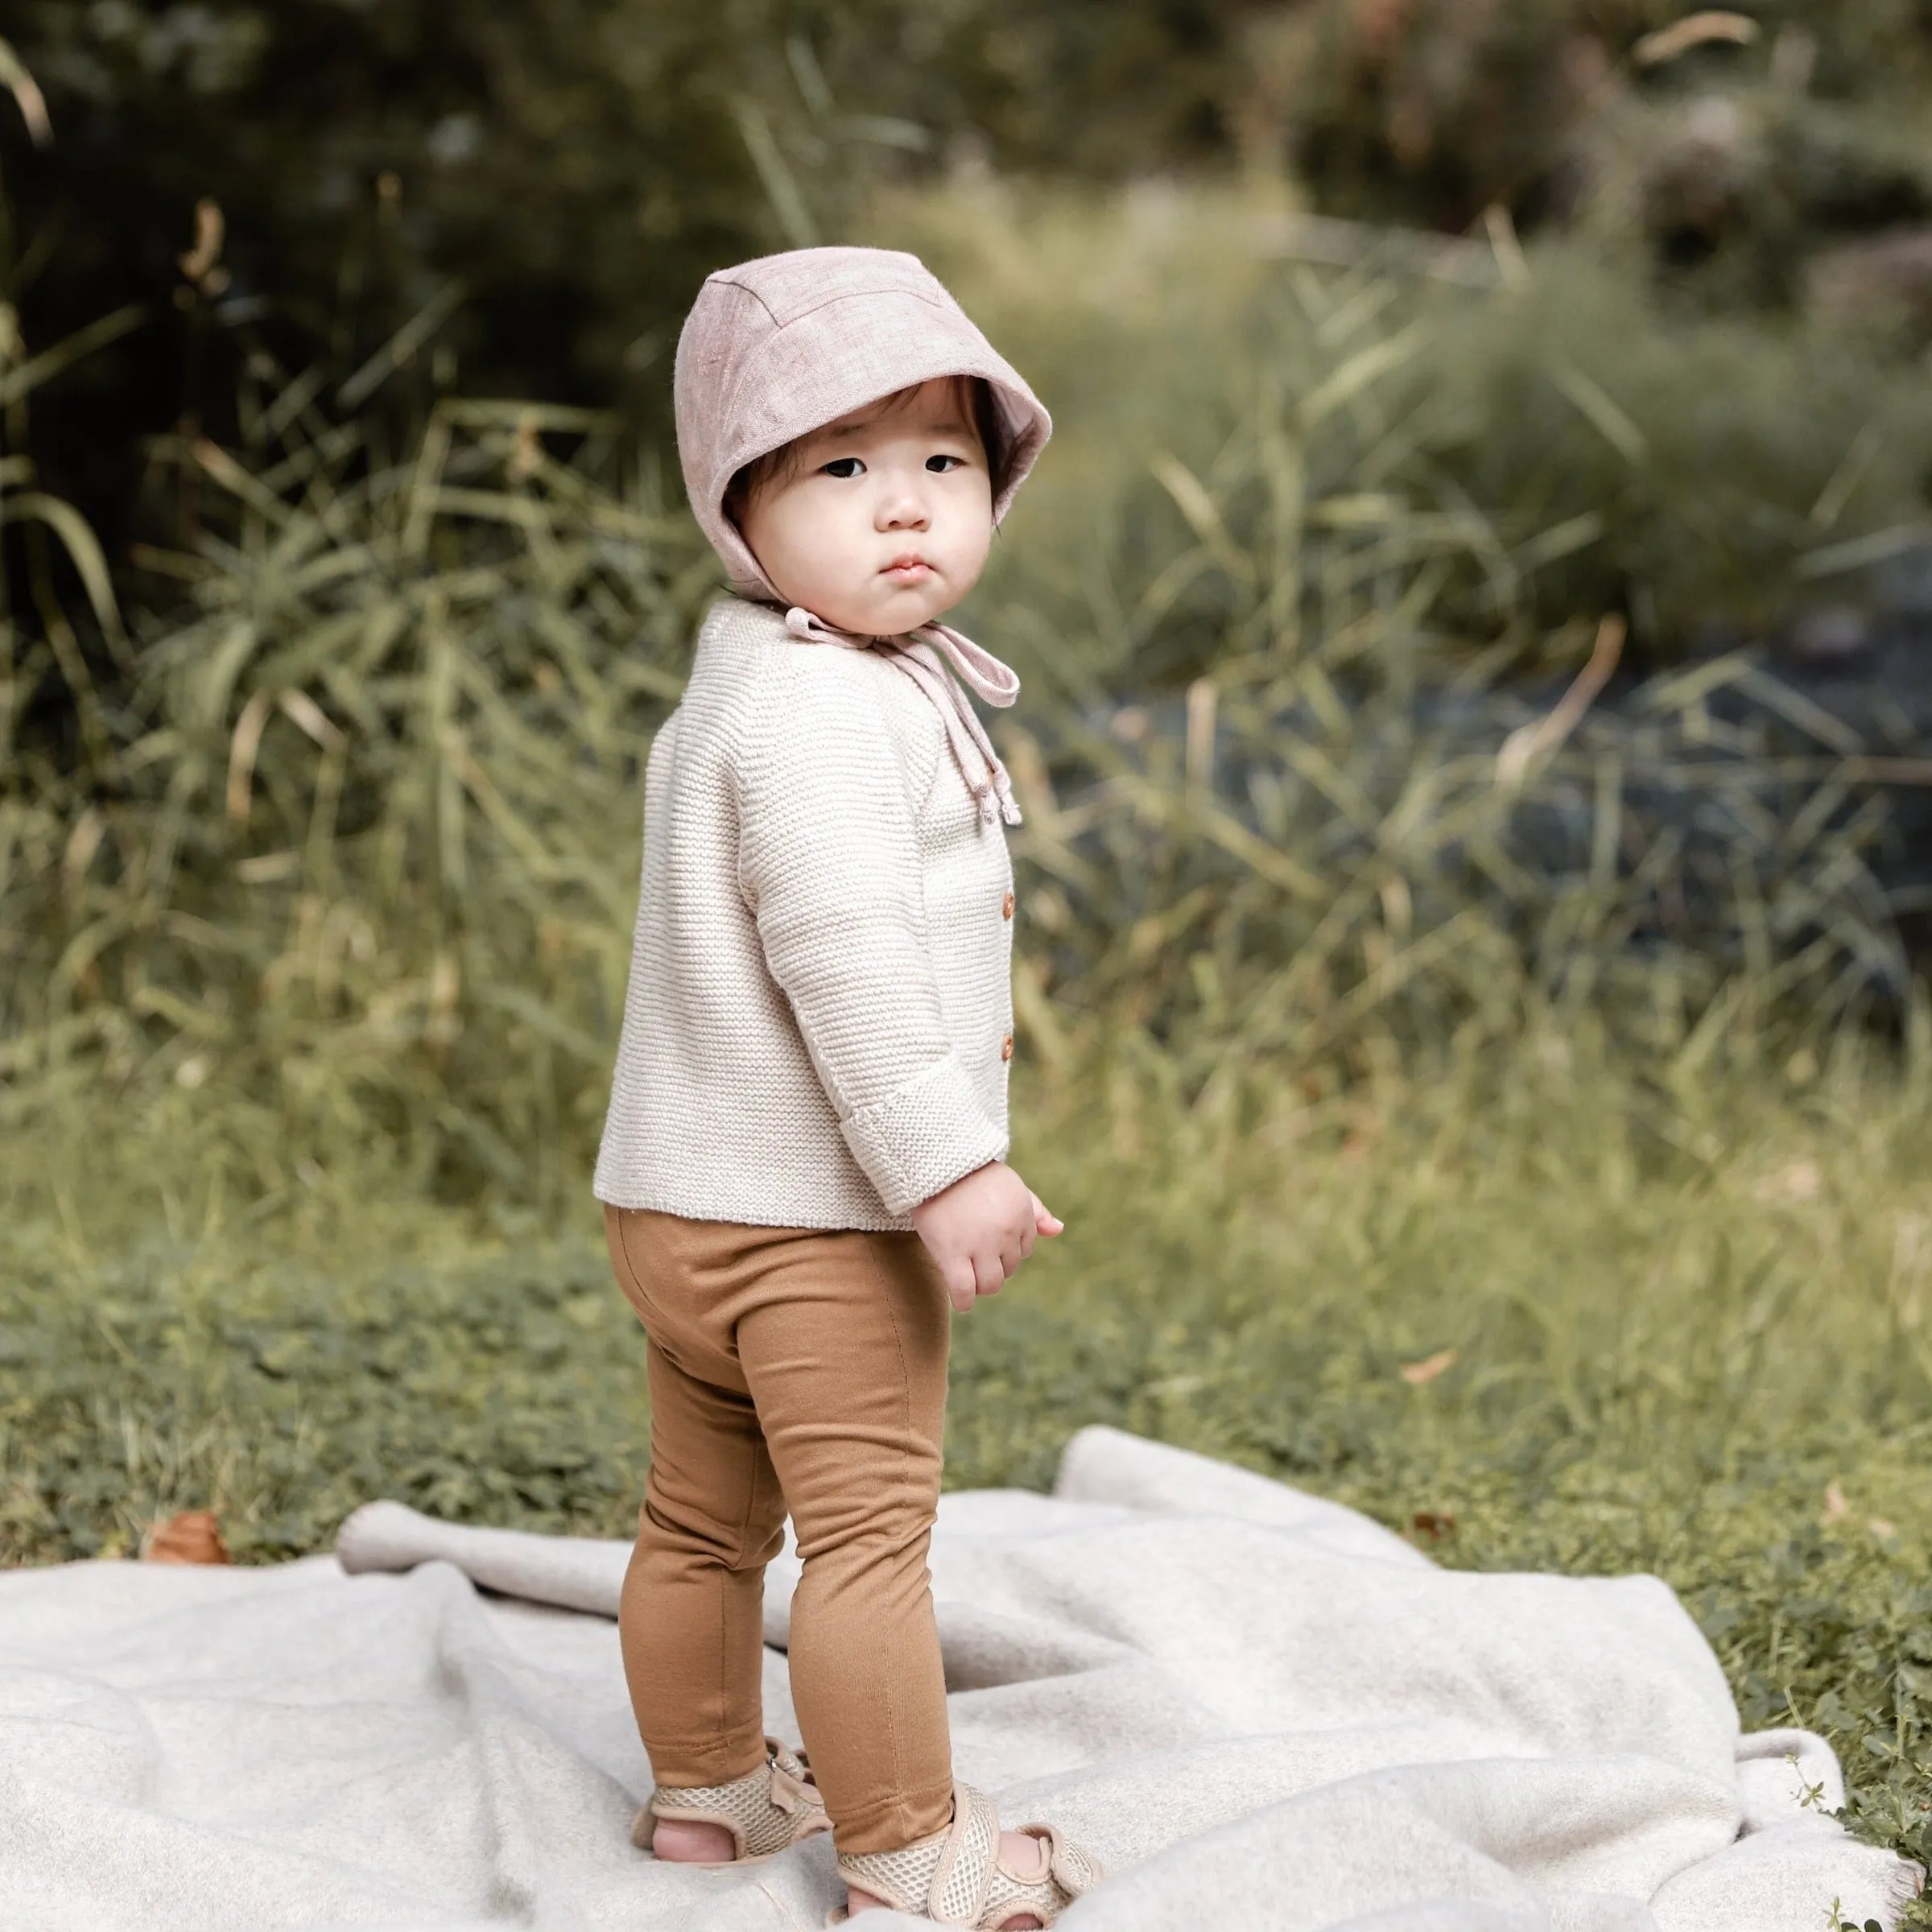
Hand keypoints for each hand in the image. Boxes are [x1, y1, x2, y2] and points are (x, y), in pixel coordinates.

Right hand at [911, 1162, 1062, 1312]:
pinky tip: (960, 1301)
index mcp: (1022, 1215)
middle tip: (974, 1257)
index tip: (987, 1242)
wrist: (937, 1162)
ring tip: (967, 1275)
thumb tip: (1058, 1230)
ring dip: (981, 1285)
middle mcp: (1005, 1232)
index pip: (1024, 1250)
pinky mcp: (951, 1253)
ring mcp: (979, 1245)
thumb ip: (1035, 1210)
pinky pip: (963, 1291)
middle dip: (994, 1268)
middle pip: (1008, 1270)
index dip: (1005, 1250)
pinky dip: (963, 1301)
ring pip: (990, 1284)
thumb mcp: (1011, 1186)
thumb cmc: (973, 1174)